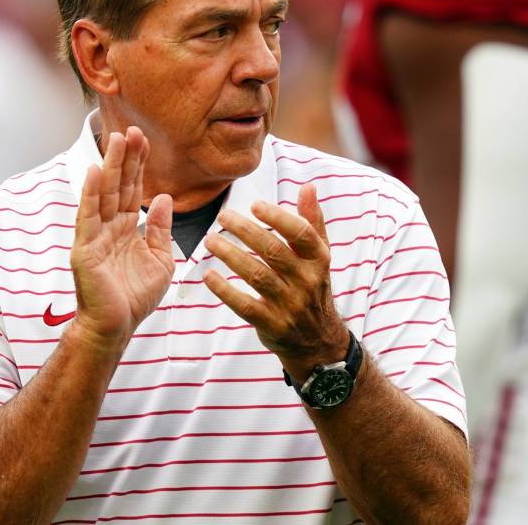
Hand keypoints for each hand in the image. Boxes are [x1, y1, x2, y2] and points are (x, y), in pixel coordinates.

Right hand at [70, 127, 174, 346]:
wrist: (116, 326)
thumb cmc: (135, 296)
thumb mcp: (160, 259)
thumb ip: (160, 229)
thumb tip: (163, 199)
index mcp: (126, 228)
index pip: (134, 189)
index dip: (140, 165)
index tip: (145, 139)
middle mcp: (109, 227)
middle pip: (119, 185)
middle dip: (127, 158)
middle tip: (134, 129)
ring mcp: (95, 236)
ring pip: (104, 194)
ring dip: (110, 166)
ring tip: (117, 140)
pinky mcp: (84, 248)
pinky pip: (88, 217)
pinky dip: (91, 194)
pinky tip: (95, 172)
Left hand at [203, 184, 346, 376]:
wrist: (318, 340)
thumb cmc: (313, 287)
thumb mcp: (320, 256)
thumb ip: (313, 222)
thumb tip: (308, 187)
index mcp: (319, 260)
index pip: (300, 233)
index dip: (277, 217)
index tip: (254, 205)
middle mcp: (307, 281)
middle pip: (273, 251)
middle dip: (245, 231)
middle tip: (222, 217)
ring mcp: (290, 305)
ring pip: (257, 275)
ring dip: (231, 255)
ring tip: (210, 240)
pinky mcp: (273, 325)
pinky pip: (245, 305)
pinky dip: (225, 290)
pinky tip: (208, 276)